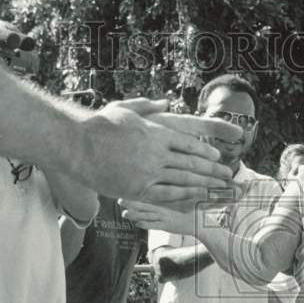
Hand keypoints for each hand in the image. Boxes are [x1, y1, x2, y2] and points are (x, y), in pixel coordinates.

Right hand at [80, 99, 244, 209]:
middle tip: (228, 175)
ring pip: (183, 180)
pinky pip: (166, 194)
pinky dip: (183, 197)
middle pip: (191, 162)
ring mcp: (147, 172)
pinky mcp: (137, 189)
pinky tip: (196, 199)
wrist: (75, 145)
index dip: (205, 151)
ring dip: (204, 185)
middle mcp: (155, 152)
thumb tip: (165, 103)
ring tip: (219, 189)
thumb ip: (148, 106)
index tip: (217, 156)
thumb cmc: (98, 126)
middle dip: (212, 170)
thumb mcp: (125, 108)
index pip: (188, 143)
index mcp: (155, 132)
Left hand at [119, 199, 198, 235]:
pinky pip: (156, 225)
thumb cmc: (196, 211)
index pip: (150, 197)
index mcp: (167, 202)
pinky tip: (138, 224)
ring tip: (124, 214)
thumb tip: (169, 193)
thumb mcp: (185, 201)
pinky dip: (146, 224)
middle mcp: (165, 209)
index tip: (126, 191)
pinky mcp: (169, 226)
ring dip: (136, 215)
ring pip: (148, 215)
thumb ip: (177, 197)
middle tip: (120, 200)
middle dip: (132, 203)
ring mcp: (166, 217)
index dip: (138, 195)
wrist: (205, 222)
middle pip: (145, 205)